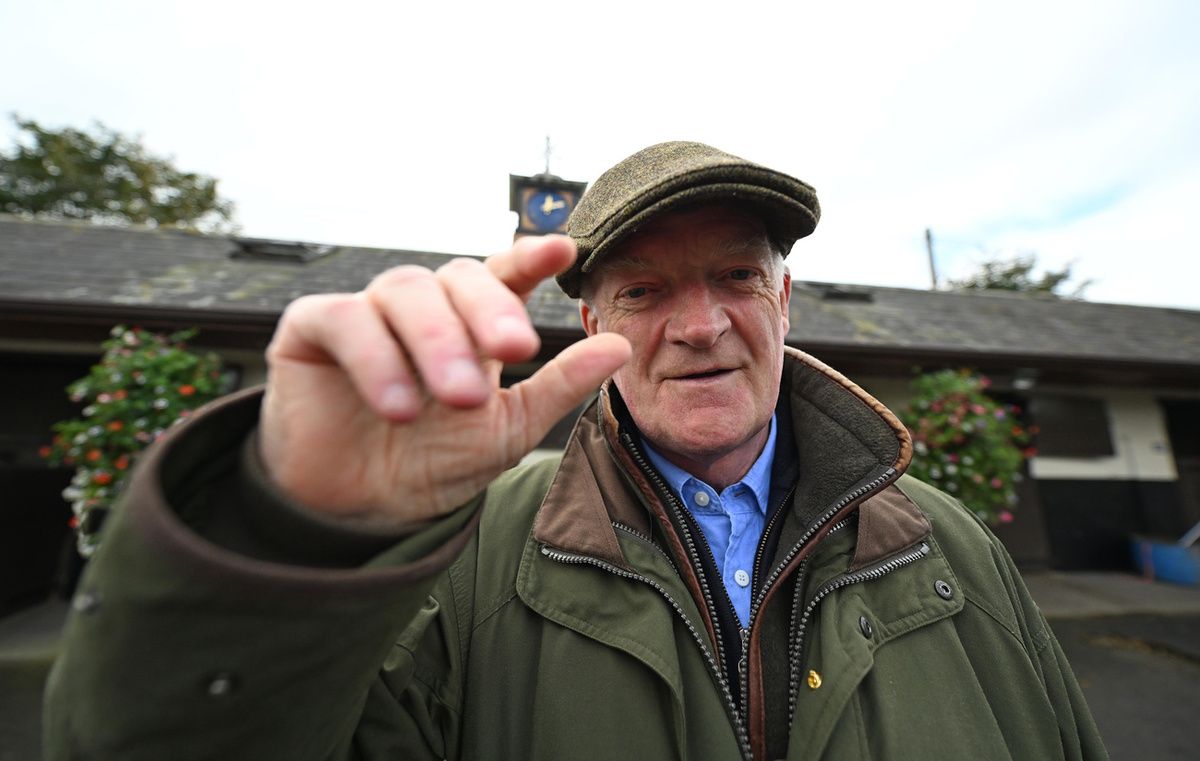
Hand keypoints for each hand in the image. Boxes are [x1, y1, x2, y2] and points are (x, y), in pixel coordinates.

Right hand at [258, 235, 631, 528]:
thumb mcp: (509, 430)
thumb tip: (619, 345)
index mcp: (470, 321)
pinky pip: (344, 318)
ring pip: (405, 290)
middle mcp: (421, 307)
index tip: (563, 250)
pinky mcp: (311, 328)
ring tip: (457, 397)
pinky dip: (374, 356)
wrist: (363, 513)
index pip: (502, 275)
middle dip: (489, 312)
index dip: (530, 258)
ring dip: (436, 340)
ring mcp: (366, 312)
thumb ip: (559, 385)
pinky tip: (398, 405)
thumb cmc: (436, 462)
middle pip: (456, 277)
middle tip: (515, 352)